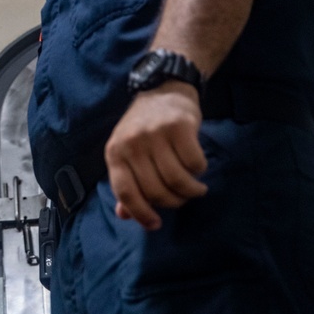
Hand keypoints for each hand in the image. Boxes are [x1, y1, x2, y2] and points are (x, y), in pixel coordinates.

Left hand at [104, 81, 207, 230]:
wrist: (163, 89)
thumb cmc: (144, 128)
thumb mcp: (127, 152)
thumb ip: (126, 182)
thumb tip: (124, 215)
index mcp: (114, 153)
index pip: (125, 192)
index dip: (140, 213)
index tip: (155, 224)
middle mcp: (131, 144)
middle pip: (155, 191)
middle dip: (173, 202)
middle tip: (182, 198)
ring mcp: (154, 134)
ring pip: (177, 180)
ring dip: (191, 190)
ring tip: (195, 188)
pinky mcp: (179, 127)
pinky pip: (194, 163)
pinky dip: (199, 171)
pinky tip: (198, 167)